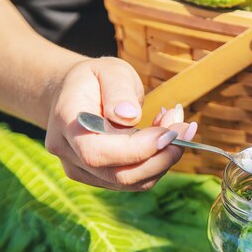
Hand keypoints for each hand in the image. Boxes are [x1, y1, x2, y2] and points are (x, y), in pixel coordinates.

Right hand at [45, 57, 197, 190]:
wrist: (72, 93)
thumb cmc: (94, 79)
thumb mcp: (109, 70)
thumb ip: (118, 91)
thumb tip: (129, 116)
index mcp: (67, 122)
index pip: (97, 151)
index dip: (137, 149)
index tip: (170, 133)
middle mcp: (69, 152)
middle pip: (119, 175)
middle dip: (161, 157)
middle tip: (184, 129)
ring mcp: (82, 169)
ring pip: (132, 182)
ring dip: (164, 159)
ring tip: (175, 125)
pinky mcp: (100, 177)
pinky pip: (135, 179)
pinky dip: (157, 162)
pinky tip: (163, 136)